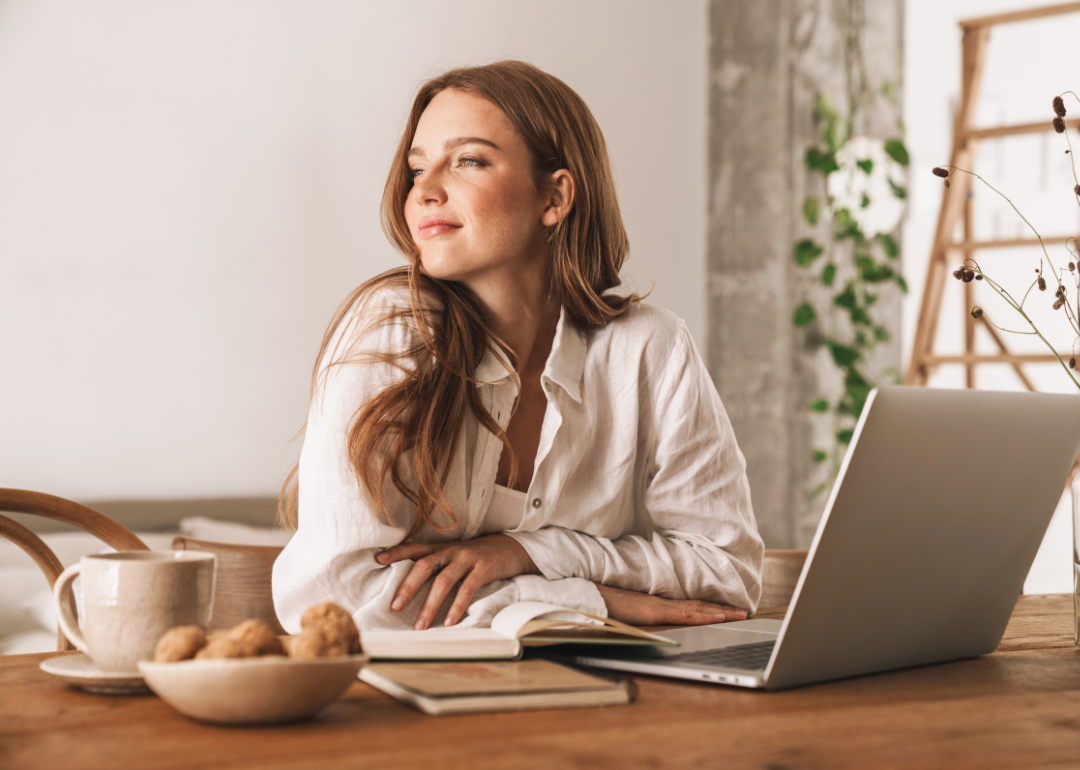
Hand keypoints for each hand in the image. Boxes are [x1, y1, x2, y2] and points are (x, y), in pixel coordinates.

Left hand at [375, 535, 538, 629]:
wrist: (512, 547)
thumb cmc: (477, 557)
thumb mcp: (454, 556)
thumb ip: (436, 564)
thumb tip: (410, 585)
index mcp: (441, 548)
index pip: (414, 548)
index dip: (396, 552)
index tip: (377, 559)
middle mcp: (451, 551)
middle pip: (424, 565)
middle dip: (408, 586)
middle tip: (395, 607)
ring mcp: (468, 559)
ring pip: (443, 580)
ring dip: (430, 605)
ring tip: (420, 626)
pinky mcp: (484, 569)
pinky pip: (468, 588)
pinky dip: (457, 606)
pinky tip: (449, 622)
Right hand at [595, 584, 747, 625]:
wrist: (588, 595)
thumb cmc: (603, 604)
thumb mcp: (626, 611)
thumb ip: (640, 613)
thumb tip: (648, 619)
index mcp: (656, 602)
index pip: (689, 604)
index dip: (710, 606)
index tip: (728, 609)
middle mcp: (661, 601)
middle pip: (698, 605)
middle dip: (723, 609)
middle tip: (745, 612)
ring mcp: (659, 605)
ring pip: (696, 608)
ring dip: (720, 611)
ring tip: (740, 614)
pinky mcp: (654, 611)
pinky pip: (683, 614)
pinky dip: (702, 615)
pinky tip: (717, 616)